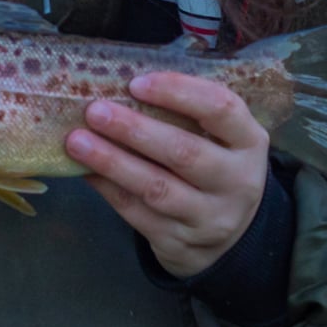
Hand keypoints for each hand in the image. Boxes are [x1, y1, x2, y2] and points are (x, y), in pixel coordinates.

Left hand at [67, 69, 268, 277]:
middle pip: (184, 152)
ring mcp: (209, 218)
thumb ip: (189, 114)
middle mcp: (237, 182)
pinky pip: (137, 214)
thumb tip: (122, 88)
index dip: (178, 92)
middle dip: (135, 130)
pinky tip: (86, 171)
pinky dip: (108, 189)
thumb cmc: (216, 169)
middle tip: (95, 111)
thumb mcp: (223, 139)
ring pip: (157, 188)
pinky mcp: (180, 243)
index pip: (220, 109)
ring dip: (113, 162)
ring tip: (77, 142)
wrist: (230, 240)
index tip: (136, 83)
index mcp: (249, 143)